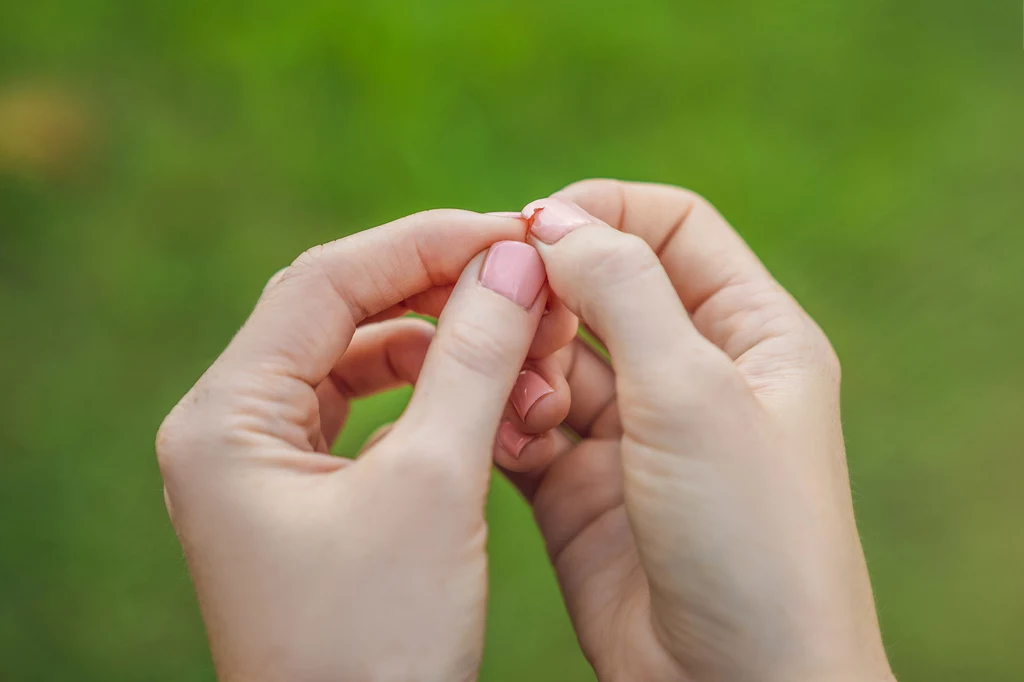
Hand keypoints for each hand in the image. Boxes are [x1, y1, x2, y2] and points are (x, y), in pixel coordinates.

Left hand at [155, 211, 572, 681]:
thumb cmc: (378, 645)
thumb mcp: (434, 487)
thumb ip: (472, 360)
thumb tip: (513, 261)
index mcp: (225, 420)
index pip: (325, 283)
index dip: (424, 245)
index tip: (511, 233)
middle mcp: (228, 432)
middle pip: (339, 314)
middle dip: (437, 292)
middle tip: (523, 283)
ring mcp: (263, 467)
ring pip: (358, 363)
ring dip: (440, 348)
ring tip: (516, 352)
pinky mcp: (304, 498)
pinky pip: (367, 415)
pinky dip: (428, 398)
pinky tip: (481, 404)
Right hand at [503, 181, 894, 681]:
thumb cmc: (748, 540)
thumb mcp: (694, 393)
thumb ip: (624, 290)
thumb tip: (555, 220)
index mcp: (752, 335)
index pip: (672, 227)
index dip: (603, 212)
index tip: (532, 228)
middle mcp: (694, 375)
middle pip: (604, 288)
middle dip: (549, 291)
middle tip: (500, 308)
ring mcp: (635, 434)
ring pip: (556, 358)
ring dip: (524, 362)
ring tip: (518, 397)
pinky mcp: (583, 488)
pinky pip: (528, 425)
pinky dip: (506, 419)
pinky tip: (506, 438)